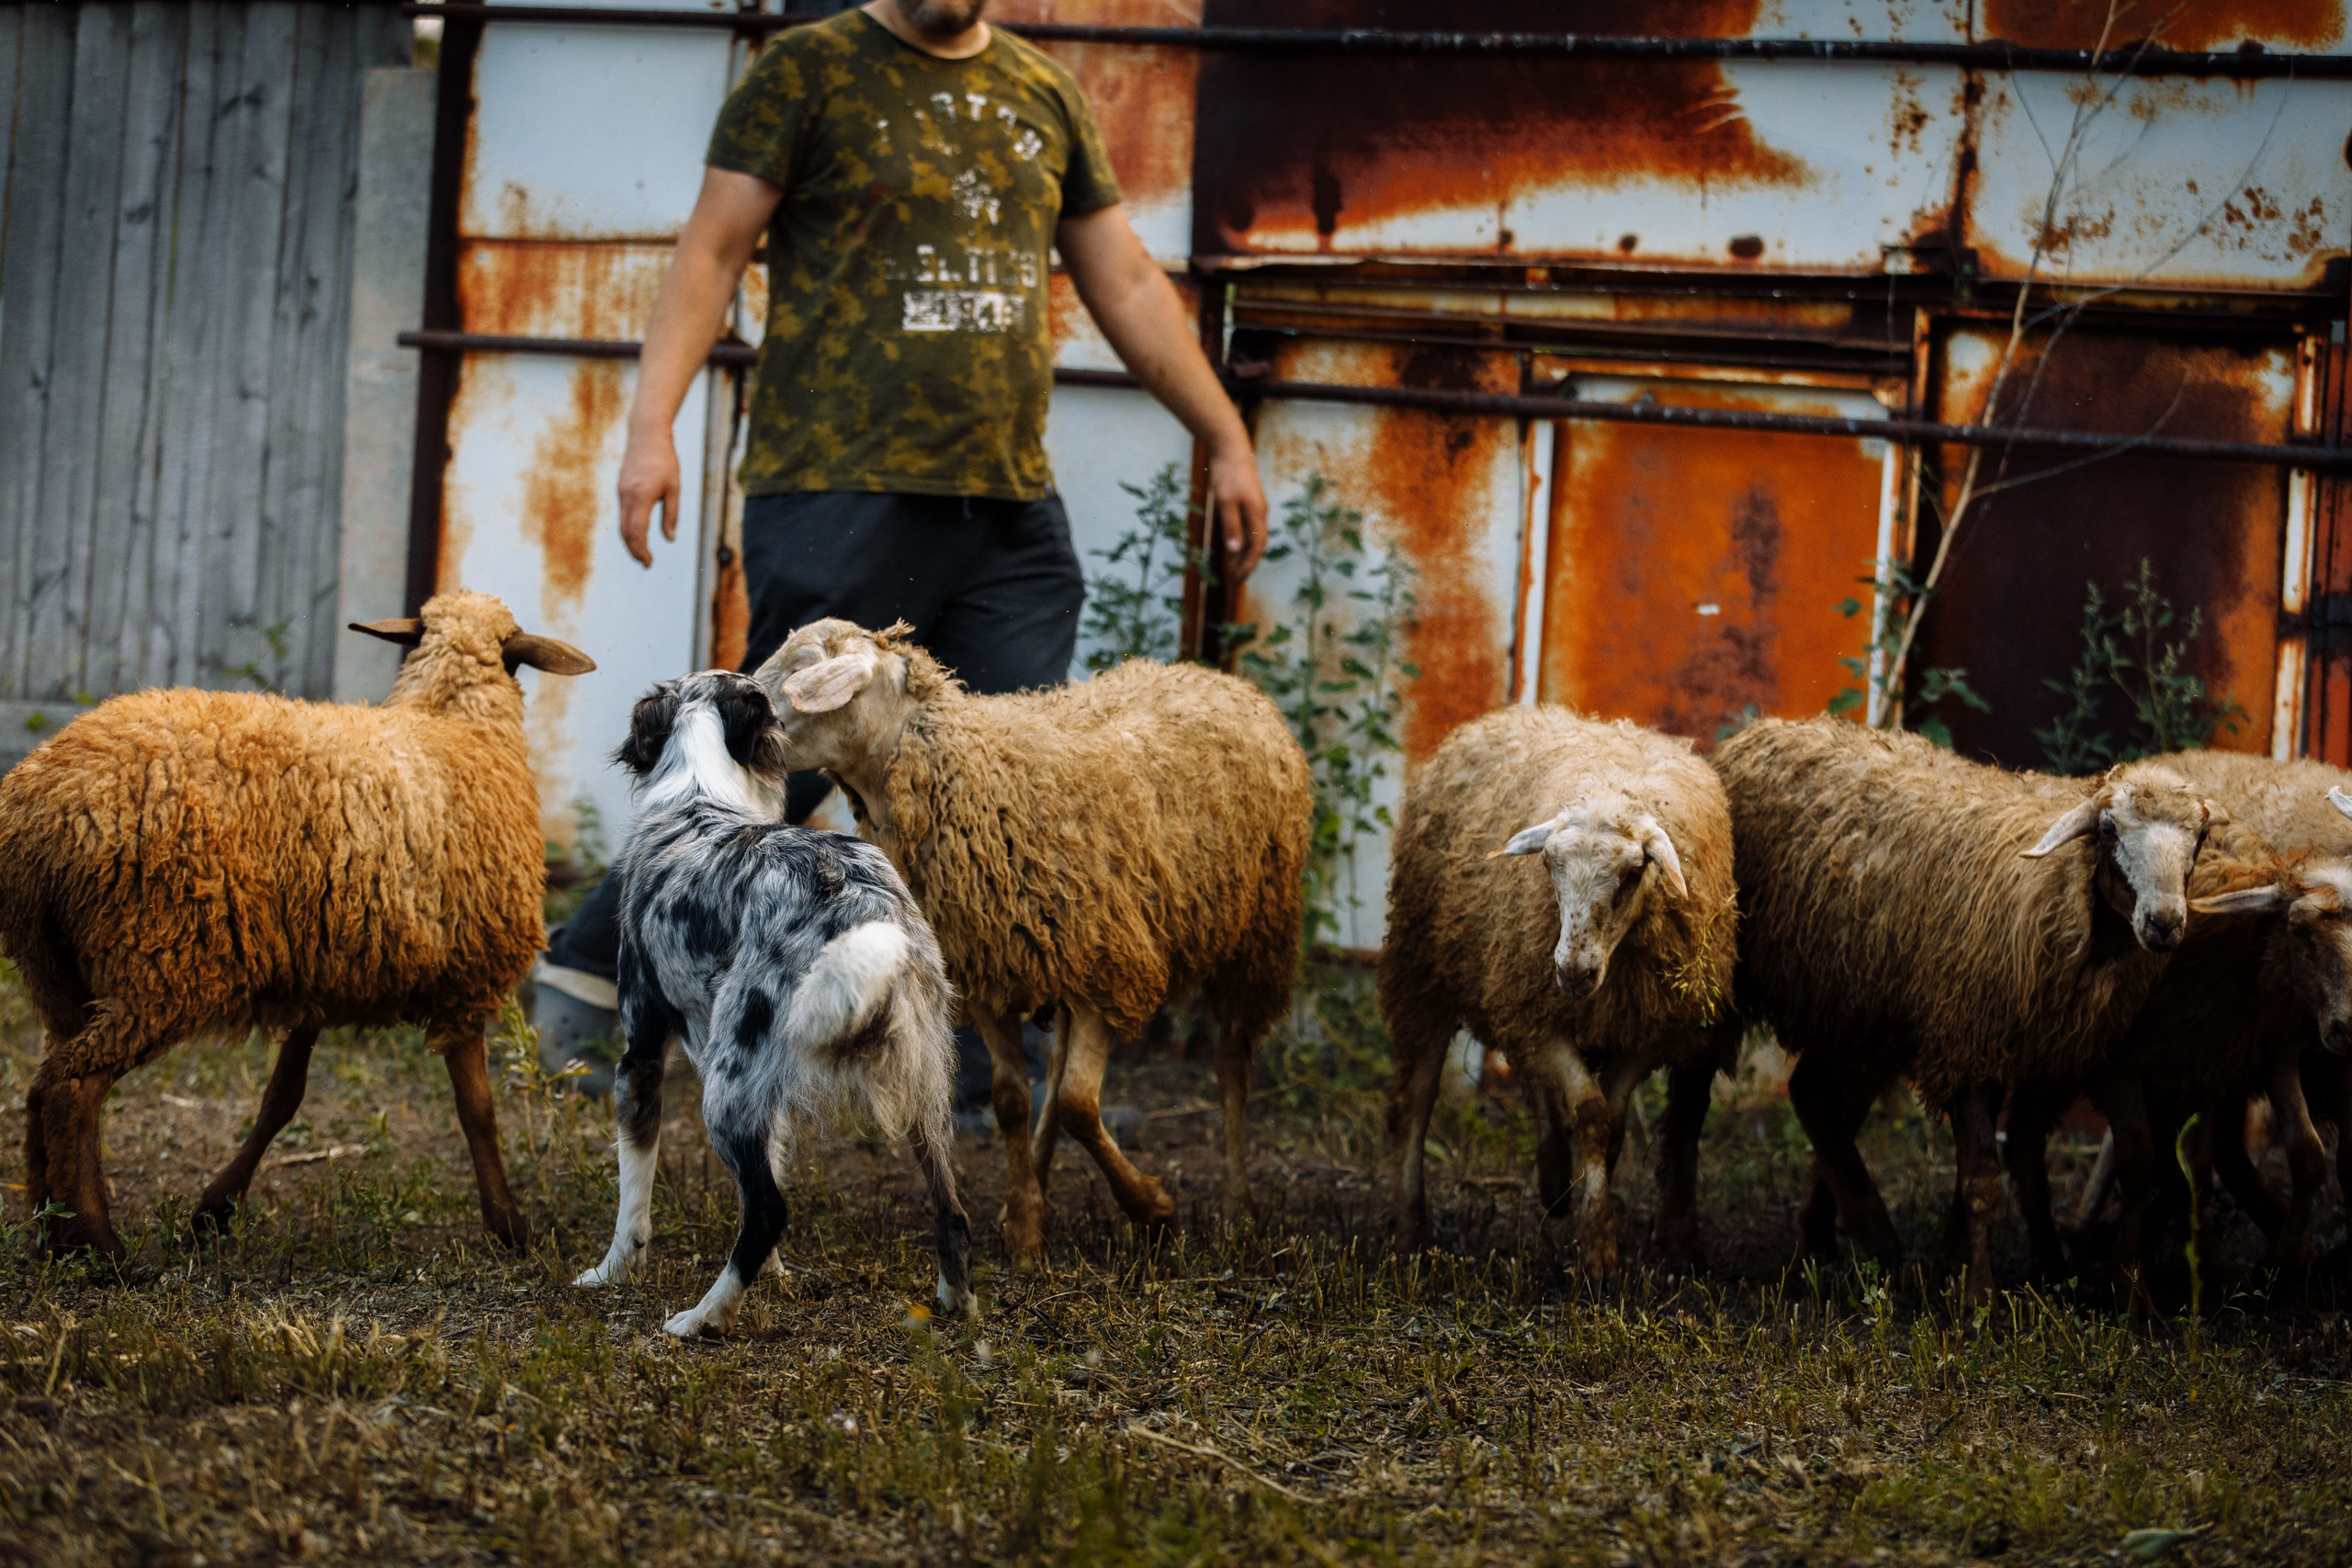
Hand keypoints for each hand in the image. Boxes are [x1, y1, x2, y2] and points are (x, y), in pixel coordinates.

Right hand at [617, 424, 681, 567]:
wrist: (646, 435)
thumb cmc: (665, 460)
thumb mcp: (674, 488)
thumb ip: (671, 514)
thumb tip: (669, 538)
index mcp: (642, 497)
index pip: (637, 532)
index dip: (642, 550)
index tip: (648, 563)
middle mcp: (627, 496)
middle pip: (626, 532)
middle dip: (634, 550)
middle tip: (645, 563)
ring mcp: (621, 492)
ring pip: (622, 524)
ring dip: (630, 541)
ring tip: (642, 552)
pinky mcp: (621, 488)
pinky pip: (623, 513)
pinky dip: (629, 527)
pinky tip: (637, 533)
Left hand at [1206, 440, 1268, 581]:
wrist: (1232, 449)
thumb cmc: (1227, 475)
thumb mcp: (1225, 502)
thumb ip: (1231, 526)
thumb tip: (1235, 550)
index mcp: (1257, 514)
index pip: (1256, 548)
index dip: (1248, 565)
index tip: (1237, 580)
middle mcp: (1260, 513)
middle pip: (1257, 545)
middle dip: (1247, 563)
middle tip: (1234, 579)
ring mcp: (1256, 507)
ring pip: (1254, 537)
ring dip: (1244, 554)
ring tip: (1233, 568)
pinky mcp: (1250, 502)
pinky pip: (1249, 528)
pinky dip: (1242, 541)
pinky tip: (1234, 546)